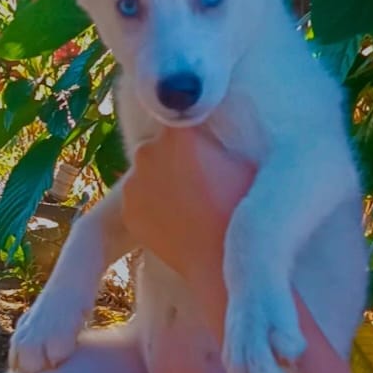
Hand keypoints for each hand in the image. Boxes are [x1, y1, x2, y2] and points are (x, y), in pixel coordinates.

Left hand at [122, 129, 254, 307]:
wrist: (219, 264)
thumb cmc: (243, 211)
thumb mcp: (245, 162)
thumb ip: (224, 139)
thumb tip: (219, 128)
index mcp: (179, 133)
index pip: (181, 108)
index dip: (193, 115)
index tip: (203, 128)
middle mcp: (148, 151)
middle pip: (163, 142)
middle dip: (179, 154)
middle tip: (202, 177)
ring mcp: (133, 182)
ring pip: (150, 171)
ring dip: (164, 179)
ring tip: (191, 203)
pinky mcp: (127, 210)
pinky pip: (141, 199)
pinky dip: (155, 205)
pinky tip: (177, 220)